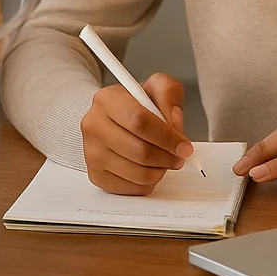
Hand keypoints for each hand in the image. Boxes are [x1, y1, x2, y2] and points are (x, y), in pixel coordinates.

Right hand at [80, 72, 193, 195]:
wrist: (113, 119)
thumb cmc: (136, 105)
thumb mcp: (156, 87)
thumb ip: (169, 94)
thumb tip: (174, 120)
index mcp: (107, 100)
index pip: (140, 122)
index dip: (167, 137)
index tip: (184, 146)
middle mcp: (94, 125)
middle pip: (140, 151)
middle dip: (167, 157)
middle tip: (179, 156)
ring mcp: (92, 152)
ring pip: (138, 173)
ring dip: (160, 170)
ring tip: (164, 160)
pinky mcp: (97, 175)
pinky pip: (132, 188)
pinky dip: (149, 182)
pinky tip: (149, 168)